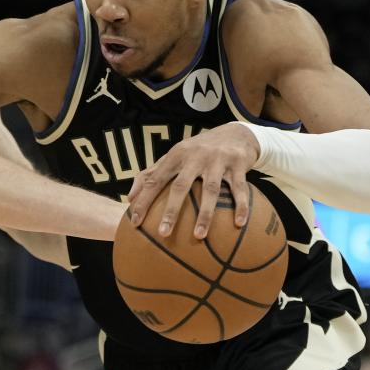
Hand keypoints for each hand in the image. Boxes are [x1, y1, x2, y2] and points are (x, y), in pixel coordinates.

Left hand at [126, 122, 259, 238]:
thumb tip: (129, 199)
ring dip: (204, 214)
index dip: (144, 200)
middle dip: (171, 210)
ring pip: (210, 190)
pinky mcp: (238, 165)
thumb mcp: (174, 156)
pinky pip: (239, 189)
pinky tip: (238, 225)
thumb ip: (151, 174)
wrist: (235, 133)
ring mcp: (217, 160)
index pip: (155, 179)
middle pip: (180, 185)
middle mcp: (195, 156)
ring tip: (199, 236)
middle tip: (163, 233)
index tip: (135, 222)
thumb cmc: (198, 151)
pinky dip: (240, 206)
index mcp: (176, 155)